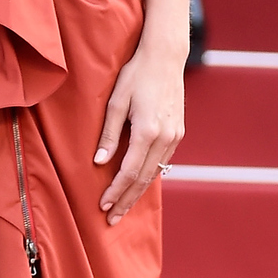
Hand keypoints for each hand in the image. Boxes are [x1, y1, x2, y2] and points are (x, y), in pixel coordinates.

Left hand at [95, 42, 183, 223]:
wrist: (165, 58)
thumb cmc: (136, 75)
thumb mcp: (115, 101)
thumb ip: (108, 133)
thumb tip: (99, 162)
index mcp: (147, 130)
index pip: (129, 171)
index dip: (115, 191)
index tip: (103, 205)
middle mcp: (165, 137)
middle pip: (143, 179)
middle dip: (126, 201)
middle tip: (112, 220)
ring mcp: (175, 136)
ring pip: (155, 173)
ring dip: (138, 192)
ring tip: (123, 208)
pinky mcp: (178, 133)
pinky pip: (162, 161)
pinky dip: (149, 176)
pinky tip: (138, 185)